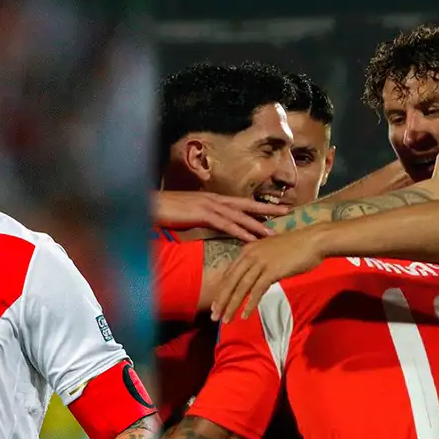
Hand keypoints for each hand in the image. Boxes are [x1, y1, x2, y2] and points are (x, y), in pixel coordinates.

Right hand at [153, 191, 288, 241]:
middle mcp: (215, 199)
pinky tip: (251, 239)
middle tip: (288, 211)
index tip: (275, 208)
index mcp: (212, 199)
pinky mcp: (203, 214)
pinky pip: (226, 224)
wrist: (150, 205)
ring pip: (239, 215)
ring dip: (257, 224)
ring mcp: (209, 205)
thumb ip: (203, 218)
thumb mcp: (189, 214)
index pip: (240, 202)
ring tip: (273, 232)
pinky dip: (240, 232)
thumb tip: (213, 224)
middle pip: (247, 204)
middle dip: (268, 209)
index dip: (259, 206)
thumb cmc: (166, 210)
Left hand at [210, 226, 326, 321]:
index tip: (215, 304)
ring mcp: (260, 262)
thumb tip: (251, 279)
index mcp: (247, 250)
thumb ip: (258, 264)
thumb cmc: (295, 248)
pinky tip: (245, 315)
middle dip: (221, 300)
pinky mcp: (272, 271)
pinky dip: (250, 304)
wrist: (313, 241)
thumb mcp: (270, 253)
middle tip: (214, 316)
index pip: (229, 273)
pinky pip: (257, 290)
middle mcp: (250, 255)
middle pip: (231, 281)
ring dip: (232, 306)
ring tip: (226, 320)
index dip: (221, 290)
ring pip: (241, 287)